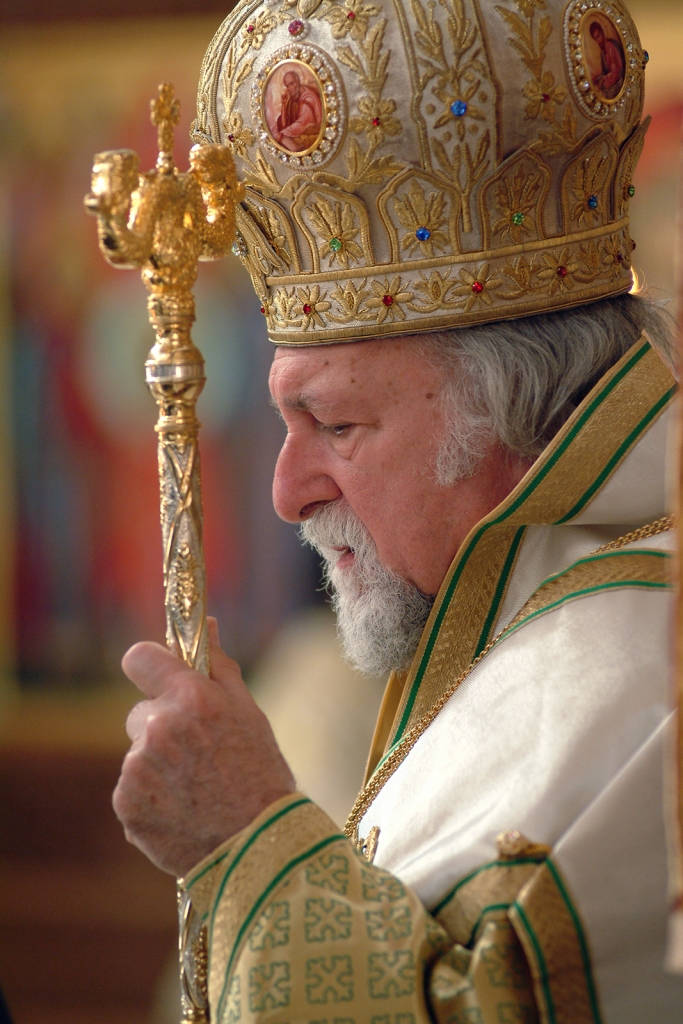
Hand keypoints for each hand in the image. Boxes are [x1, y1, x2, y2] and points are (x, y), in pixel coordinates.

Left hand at [113, 619, 295, 876]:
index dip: (150, 667)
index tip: (160, 679)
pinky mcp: (126, 804)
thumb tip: (206, 624)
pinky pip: (132, 788)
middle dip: (163, 726)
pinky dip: (151, 797)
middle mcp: (157, 727)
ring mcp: (137, 768)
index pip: (138, 657)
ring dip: (158, 764)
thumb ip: (219, 666)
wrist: (258, 847)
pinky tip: (183, 809)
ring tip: (196, 787)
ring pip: (138, 753)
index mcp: (190, 698)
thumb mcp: (249, 712)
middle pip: (141, 712)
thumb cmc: (261, 773)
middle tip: (199, 754)